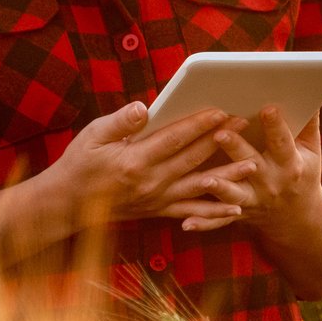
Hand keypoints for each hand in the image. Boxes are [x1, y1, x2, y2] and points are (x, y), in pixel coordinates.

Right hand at [45, 102, 261, 232]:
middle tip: (246, 125)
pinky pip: (192, 213)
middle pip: (194, 159)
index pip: (174, 139)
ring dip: (228, 176)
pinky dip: (215, 213)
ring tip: (253, 164)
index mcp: (134, 161)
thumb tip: (144, 108)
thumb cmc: (80, 164)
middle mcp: (150, 182)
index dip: (199, 125)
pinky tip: (237, 209)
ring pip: (200, 187)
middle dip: (222, 140)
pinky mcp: (159, 211)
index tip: (220, 111)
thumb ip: (120, 122)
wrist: (68, 204)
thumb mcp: (92, 136)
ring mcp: (157, 199)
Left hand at [199, 103, 321, 243]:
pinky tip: (187, 223)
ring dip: (220, 187)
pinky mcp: (239, 213)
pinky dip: (204, 223)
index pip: (283, 142)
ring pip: (233, 194)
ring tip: (205, 178)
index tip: (268, 108)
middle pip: (251, 164)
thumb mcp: (310, 150)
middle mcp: (271, 183)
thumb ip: (309, 123)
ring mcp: (253, 200)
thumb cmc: (302, 173)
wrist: (299, 218)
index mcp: (290, 164)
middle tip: (220, 133)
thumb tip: (317, 94)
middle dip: (236, 149)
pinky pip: (219, 220)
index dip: (276, 126)